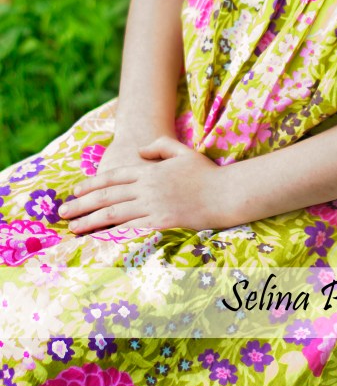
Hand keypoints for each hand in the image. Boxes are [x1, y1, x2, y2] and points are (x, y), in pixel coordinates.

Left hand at [58, 136, 220, 232]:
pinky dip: (111, 233)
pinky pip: (131, 228)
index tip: (75, 191)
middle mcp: (147, 187)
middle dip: (82, 204)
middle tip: (63, 212)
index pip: (113, 176)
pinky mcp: (161, 223)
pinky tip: (98, 238)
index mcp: (150, 170)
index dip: (92, 183)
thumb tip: (138, 151)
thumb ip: (160, 146)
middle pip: (107, 196)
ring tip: (73, 227)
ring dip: (90, 221)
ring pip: (114, 214)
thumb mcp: (183, 151)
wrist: (225, 193)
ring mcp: (153, 205)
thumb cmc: (206, 174)